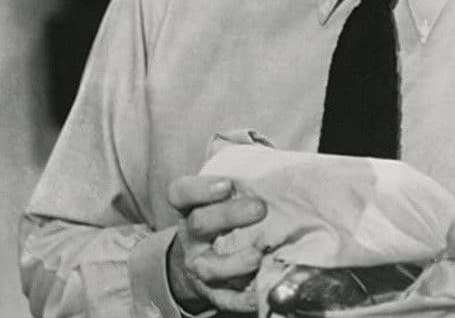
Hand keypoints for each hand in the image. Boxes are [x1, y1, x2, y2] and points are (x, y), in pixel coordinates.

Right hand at [166, 174, 267, 313]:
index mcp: (191, 208)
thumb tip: (272, 155)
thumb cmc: (226, 217)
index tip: (227, 184)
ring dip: (234, 263)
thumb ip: (244, 172)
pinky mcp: (214, 292)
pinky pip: (225, 299)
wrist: (205, 259)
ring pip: (209, 267)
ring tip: (258, 256)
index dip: (201, 188)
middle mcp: (192, 237)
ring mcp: (200, 266)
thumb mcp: (226, 194)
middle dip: (229, 216)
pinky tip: (259, 293)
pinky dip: (243, 299)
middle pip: (200, 224)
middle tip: (259, 209)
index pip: (182, 193)